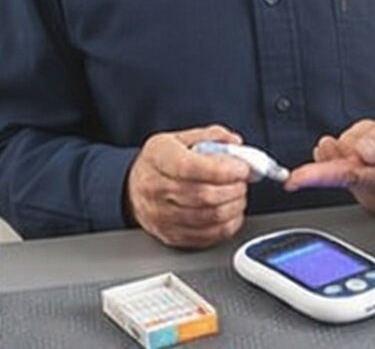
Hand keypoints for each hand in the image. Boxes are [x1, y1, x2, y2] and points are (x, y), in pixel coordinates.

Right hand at [126, 125, 252, 247]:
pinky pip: (207, 236)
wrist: (132, 188)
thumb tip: (236, 144)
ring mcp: (161, 215)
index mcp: (159, 157)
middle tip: (242, 180)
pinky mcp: (170, 235)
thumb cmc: (159, 162)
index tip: (242, 167)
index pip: (191, 167)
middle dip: (234, 188)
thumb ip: (211, 137)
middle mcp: (156, 187)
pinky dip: (227, 225)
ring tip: (237, 194)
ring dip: (233, 206)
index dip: (223, 169)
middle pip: (204, 195)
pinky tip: (231, 213)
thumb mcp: (179, 139)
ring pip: (208, 217)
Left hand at [284, 103, 374, 213]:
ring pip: (346, 170)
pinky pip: (353, 176)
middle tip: (369, 134)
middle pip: (343, 171)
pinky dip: (358, 158)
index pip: (350, 175)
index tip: (296, 177)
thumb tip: (363, 150)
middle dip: (346, 146)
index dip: (320, 174)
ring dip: (355, 149)